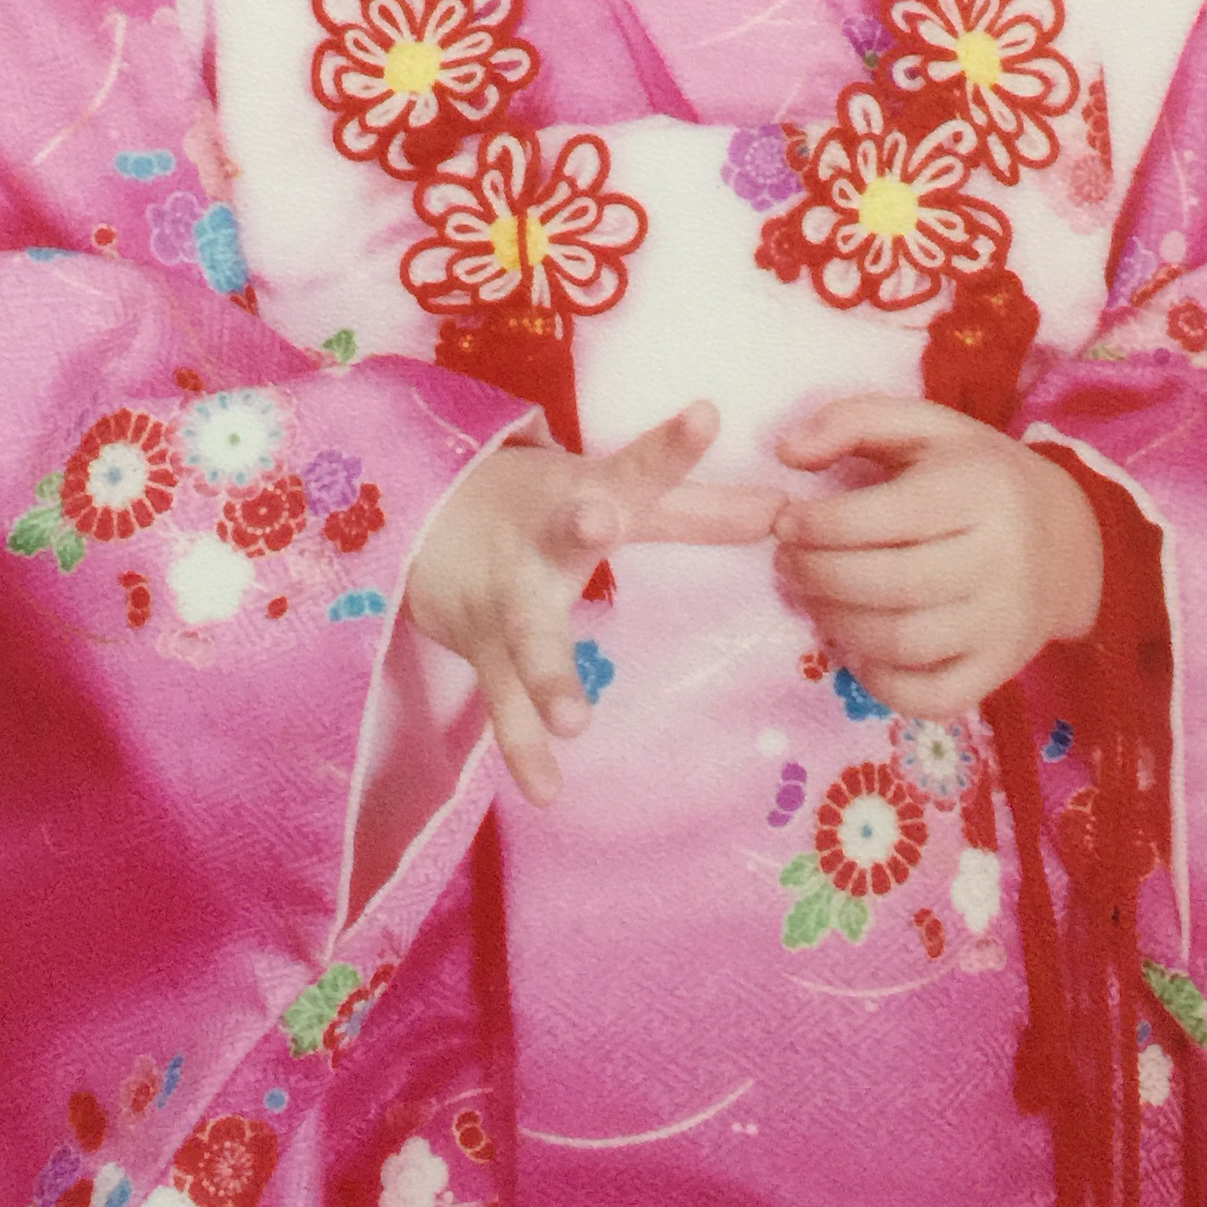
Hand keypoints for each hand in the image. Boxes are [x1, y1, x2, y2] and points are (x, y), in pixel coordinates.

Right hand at [405, 402, 778, 803]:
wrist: (422, 521)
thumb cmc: (545, 508)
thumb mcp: (614, 498)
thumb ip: (697, 510)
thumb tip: (783, 509)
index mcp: (590, 495)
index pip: (639, 469)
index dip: (671, 443)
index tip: (706, 414)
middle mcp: (547, 541)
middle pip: (565, 533)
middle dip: (580, 526)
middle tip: (596, 519)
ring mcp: (510, 599)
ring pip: (529, 637)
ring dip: (548, 675)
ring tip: (572, 719)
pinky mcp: (484, 650)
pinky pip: (504, 707)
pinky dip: (523, 750)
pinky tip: (547, 792)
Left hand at [771, 395, 1103, 719]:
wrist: (1068, 540)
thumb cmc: (976, 476)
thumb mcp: (923, 427)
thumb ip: (850, 422)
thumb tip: (786, 452)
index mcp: (980, 490)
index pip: (886, 517)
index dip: (818, 525)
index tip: (784, 522)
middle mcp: (1002, 559)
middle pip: (891, 586)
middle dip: (818, 576)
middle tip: (787, 564)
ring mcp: (1005, 623)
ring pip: (903, 643)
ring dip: (837, 625)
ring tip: (813, 598)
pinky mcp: (1001, 669)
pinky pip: (932, 697)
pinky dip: (880, 683)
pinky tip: (857, 649)